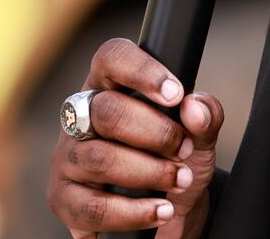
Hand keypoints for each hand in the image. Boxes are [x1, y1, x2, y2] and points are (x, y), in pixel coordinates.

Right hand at [47, 37, 224, 238]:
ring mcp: (67, 157)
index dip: (141, 71)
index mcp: (110, 86)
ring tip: (180, 180)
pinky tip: (160, 209)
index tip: (176, 94)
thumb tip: (194, 107)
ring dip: (150, 172)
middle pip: (107, 112)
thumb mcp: (201, 136)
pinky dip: (133, 212)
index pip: (111, 58)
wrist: (171, 209)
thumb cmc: (177, 158)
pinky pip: (93, 207)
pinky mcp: (63, 198)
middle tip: (185, 149)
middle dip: (156, 133)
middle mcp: (81, 116)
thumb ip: (206, 116)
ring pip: (100, 159)